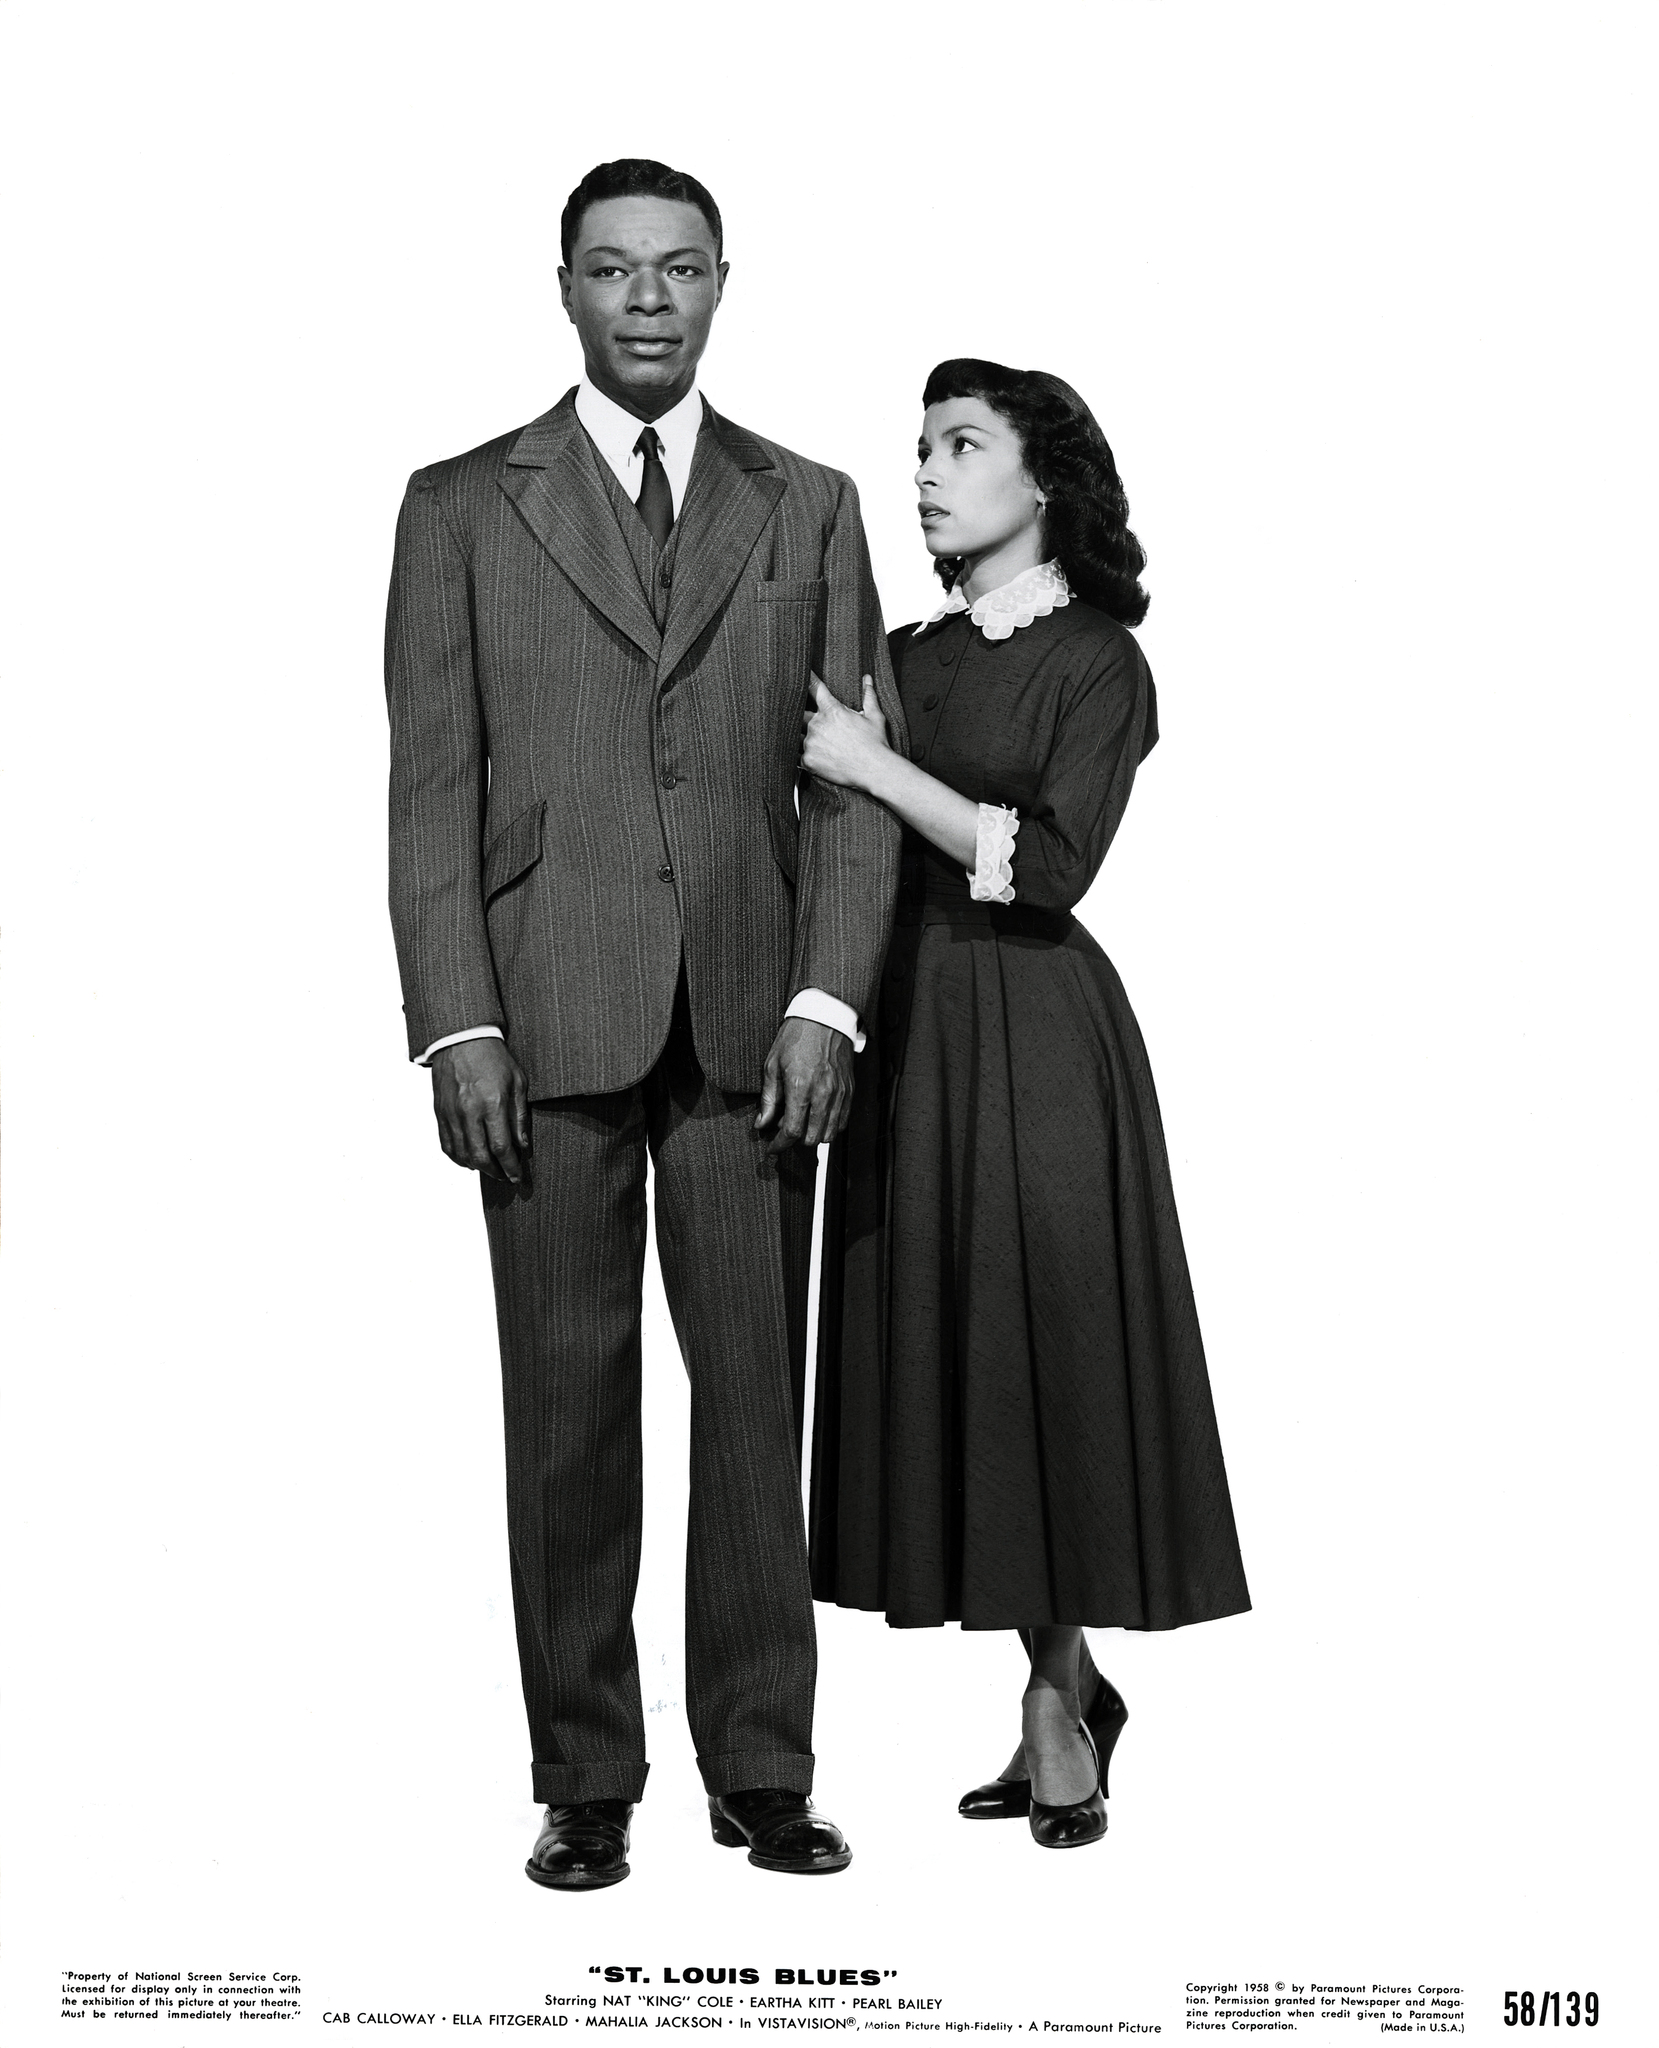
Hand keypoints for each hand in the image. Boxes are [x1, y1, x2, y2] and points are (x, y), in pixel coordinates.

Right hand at [431, 1038, 531, 1181]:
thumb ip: (519, 1116)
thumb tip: (522, 1145)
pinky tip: (469, 1159)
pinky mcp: (440, 1112)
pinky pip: (446, 1144)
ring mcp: (451, 1113)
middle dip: (495, 1172)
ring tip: (490, 1168)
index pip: (501, 1146)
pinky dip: (458, 1158)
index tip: (517, 1176)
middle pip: (480, 1156)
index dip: (510, 1166)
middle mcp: (469, 1111)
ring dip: (477, 1167)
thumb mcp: (517, 1082)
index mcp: (492, 1103)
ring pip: (461, 1154)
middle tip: (505, 1176)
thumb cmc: (493, 1057)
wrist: (461, 1038)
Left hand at [754, 1017, 854, 1152]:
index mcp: (800, 1087)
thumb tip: (762, 1123)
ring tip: (802, 1121)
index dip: (780, 1145)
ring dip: (813, 1135)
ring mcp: (839, 1093)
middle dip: (796, 1141)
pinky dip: (830, 1126)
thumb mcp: (773, 1065)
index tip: (773, 1147)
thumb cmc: (797, 1037)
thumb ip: (768, 1099)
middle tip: (785, 1129)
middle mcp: (823, 1094)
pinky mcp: (850, 1090)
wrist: (824, 1017)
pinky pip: (842, 1121)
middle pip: (812, 1138)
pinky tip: (818, 1116)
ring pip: (829, 1133)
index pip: (792, 1131)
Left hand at [801, 674, 889, 791]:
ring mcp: (811, 742)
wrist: (874, 769)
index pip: (814, 688)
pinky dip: (805, 756)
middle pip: (800, 714)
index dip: (806, 679)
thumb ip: (868, 695)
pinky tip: (817, 758)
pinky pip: (798, 756)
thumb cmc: (876, 743)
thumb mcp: (874, 716)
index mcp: (831, 710)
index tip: (800, 674)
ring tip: (820, 745)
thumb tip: (867, 679)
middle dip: (806, 718)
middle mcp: (817, 724)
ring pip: (797, 736)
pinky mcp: (808, 760)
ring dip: (803, 738)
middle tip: (820, 728)